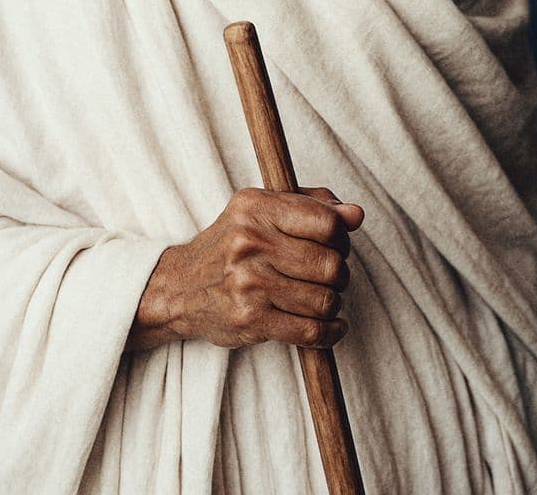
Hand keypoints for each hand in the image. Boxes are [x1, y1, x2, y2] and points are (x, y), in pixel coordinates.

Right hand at [126, 187, 363, 351]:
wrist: (181, 287)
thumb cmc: (232, 244)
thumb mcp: (262, 209)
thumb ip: (312, 205)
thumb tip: (356, 214)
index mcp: (256, 207)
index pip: (327, 222)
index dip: (342, 238)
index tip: (336, 245)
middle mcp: (250, 242)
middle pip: (330, 264)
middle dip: (339, 274)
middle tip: (330, 276)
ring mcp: (249, 283)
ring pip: (324, 299)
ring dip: (333, 303)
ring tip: (322, 298)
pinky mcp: (250, 319)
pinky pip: (310, 331)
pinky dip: (330, 332)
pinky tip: (330, 325)